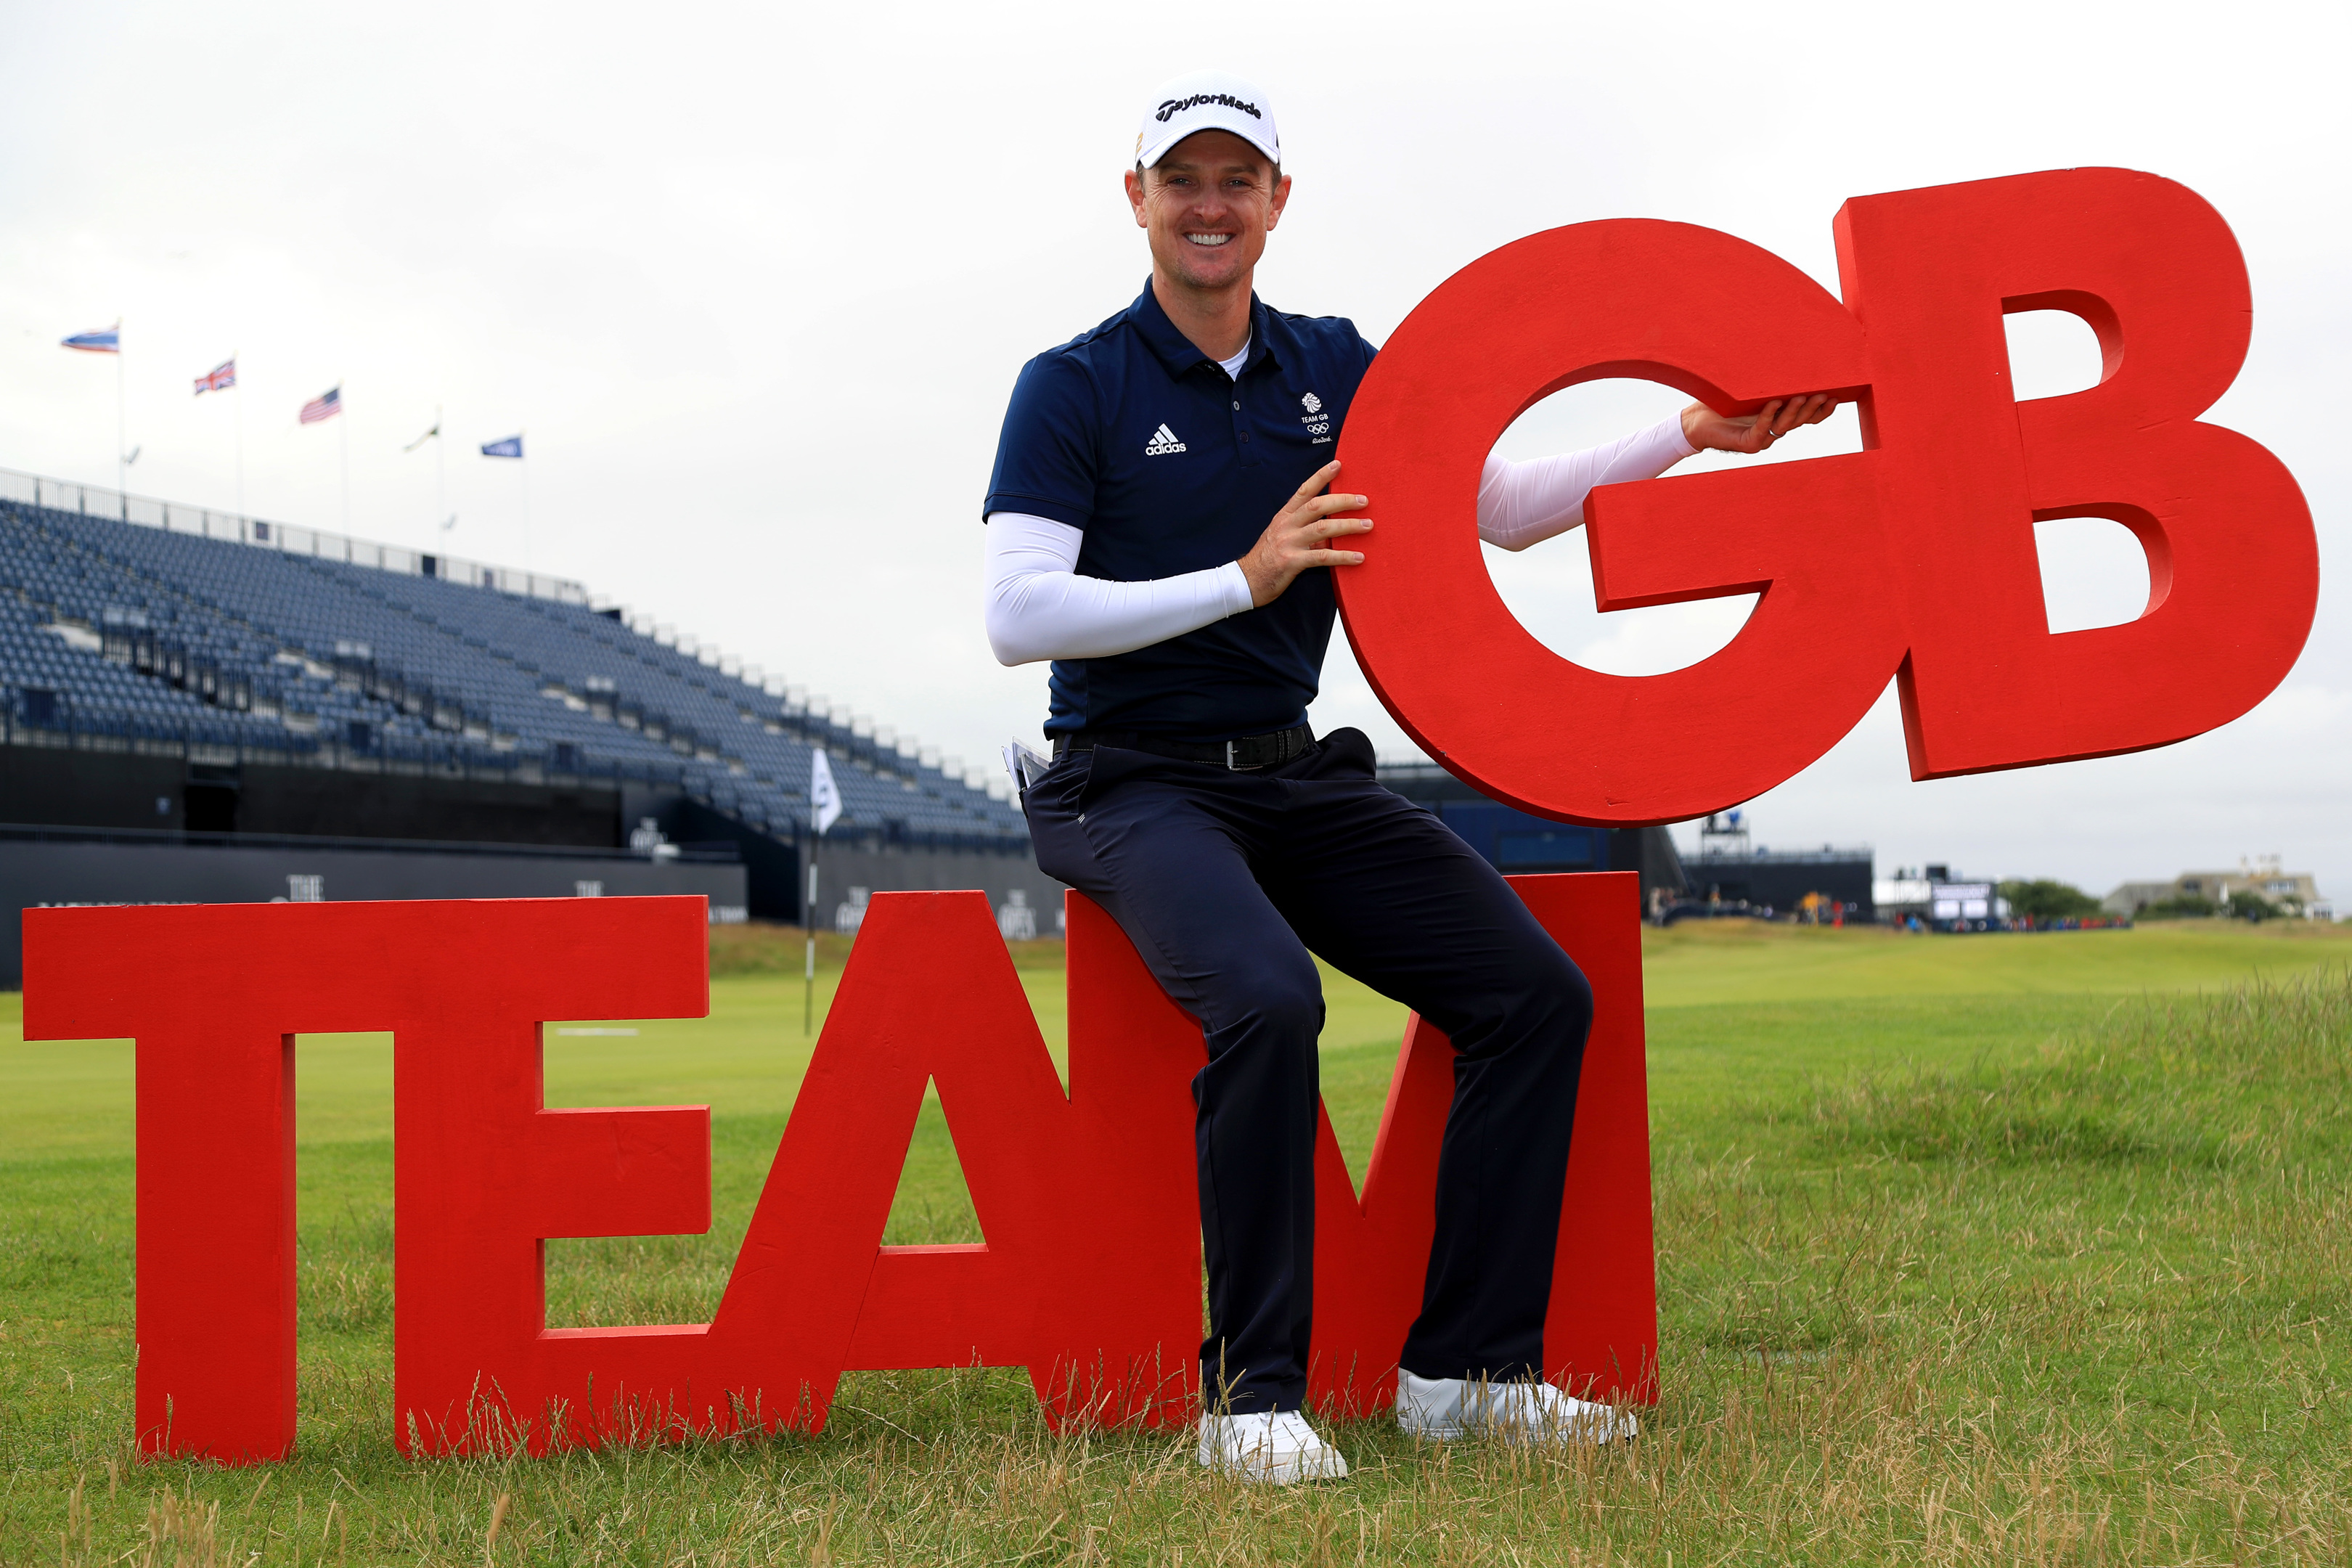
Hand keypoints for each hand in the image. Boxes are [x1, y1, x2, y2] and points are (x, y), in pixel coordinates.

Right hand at [1238, 461, 1372, 606]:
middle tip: (1364, 500)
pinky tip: (1358, 557)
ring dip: (1348, 526)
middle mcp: (1286, 526)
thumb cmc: (1266, 560)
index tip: (1338, 464)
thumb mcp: (1282, 538)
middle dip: (1342, 500)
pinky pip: (1322, 556)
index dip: (1321, 476)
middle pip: (1317, 506)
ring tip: (1367, 525)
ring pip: (1323, 528)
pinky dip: (1343, 556)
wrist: (1245, 582)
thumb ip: (1305, 531)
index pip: (1303, 491)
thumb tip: (1333, 529)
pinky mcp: (1292, 562)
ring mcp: (1288, 543)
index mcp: (1283, 517)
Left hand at [1680, 393, 1836, 455]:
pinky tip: (1774, 403)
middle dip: (1813, 408)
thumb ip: (1771, 381)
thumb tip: (1787, 353)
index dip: (1822, 410)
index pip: (1807, 417)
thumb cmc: (1723, 402)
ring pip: (1784, 425)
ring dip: (1795, 411)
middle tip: (1825, 395)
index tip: (1836, 397)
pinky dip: (1768, 415)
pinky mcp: (1748, 443)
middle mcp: (1774, 430)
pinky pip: (1762, 429)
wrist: (1697, 420)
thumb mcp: (1752, 389)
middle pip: (1800, 421)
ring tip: (1803, 397)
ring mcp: (1762, 439)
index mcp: (1779, 418)